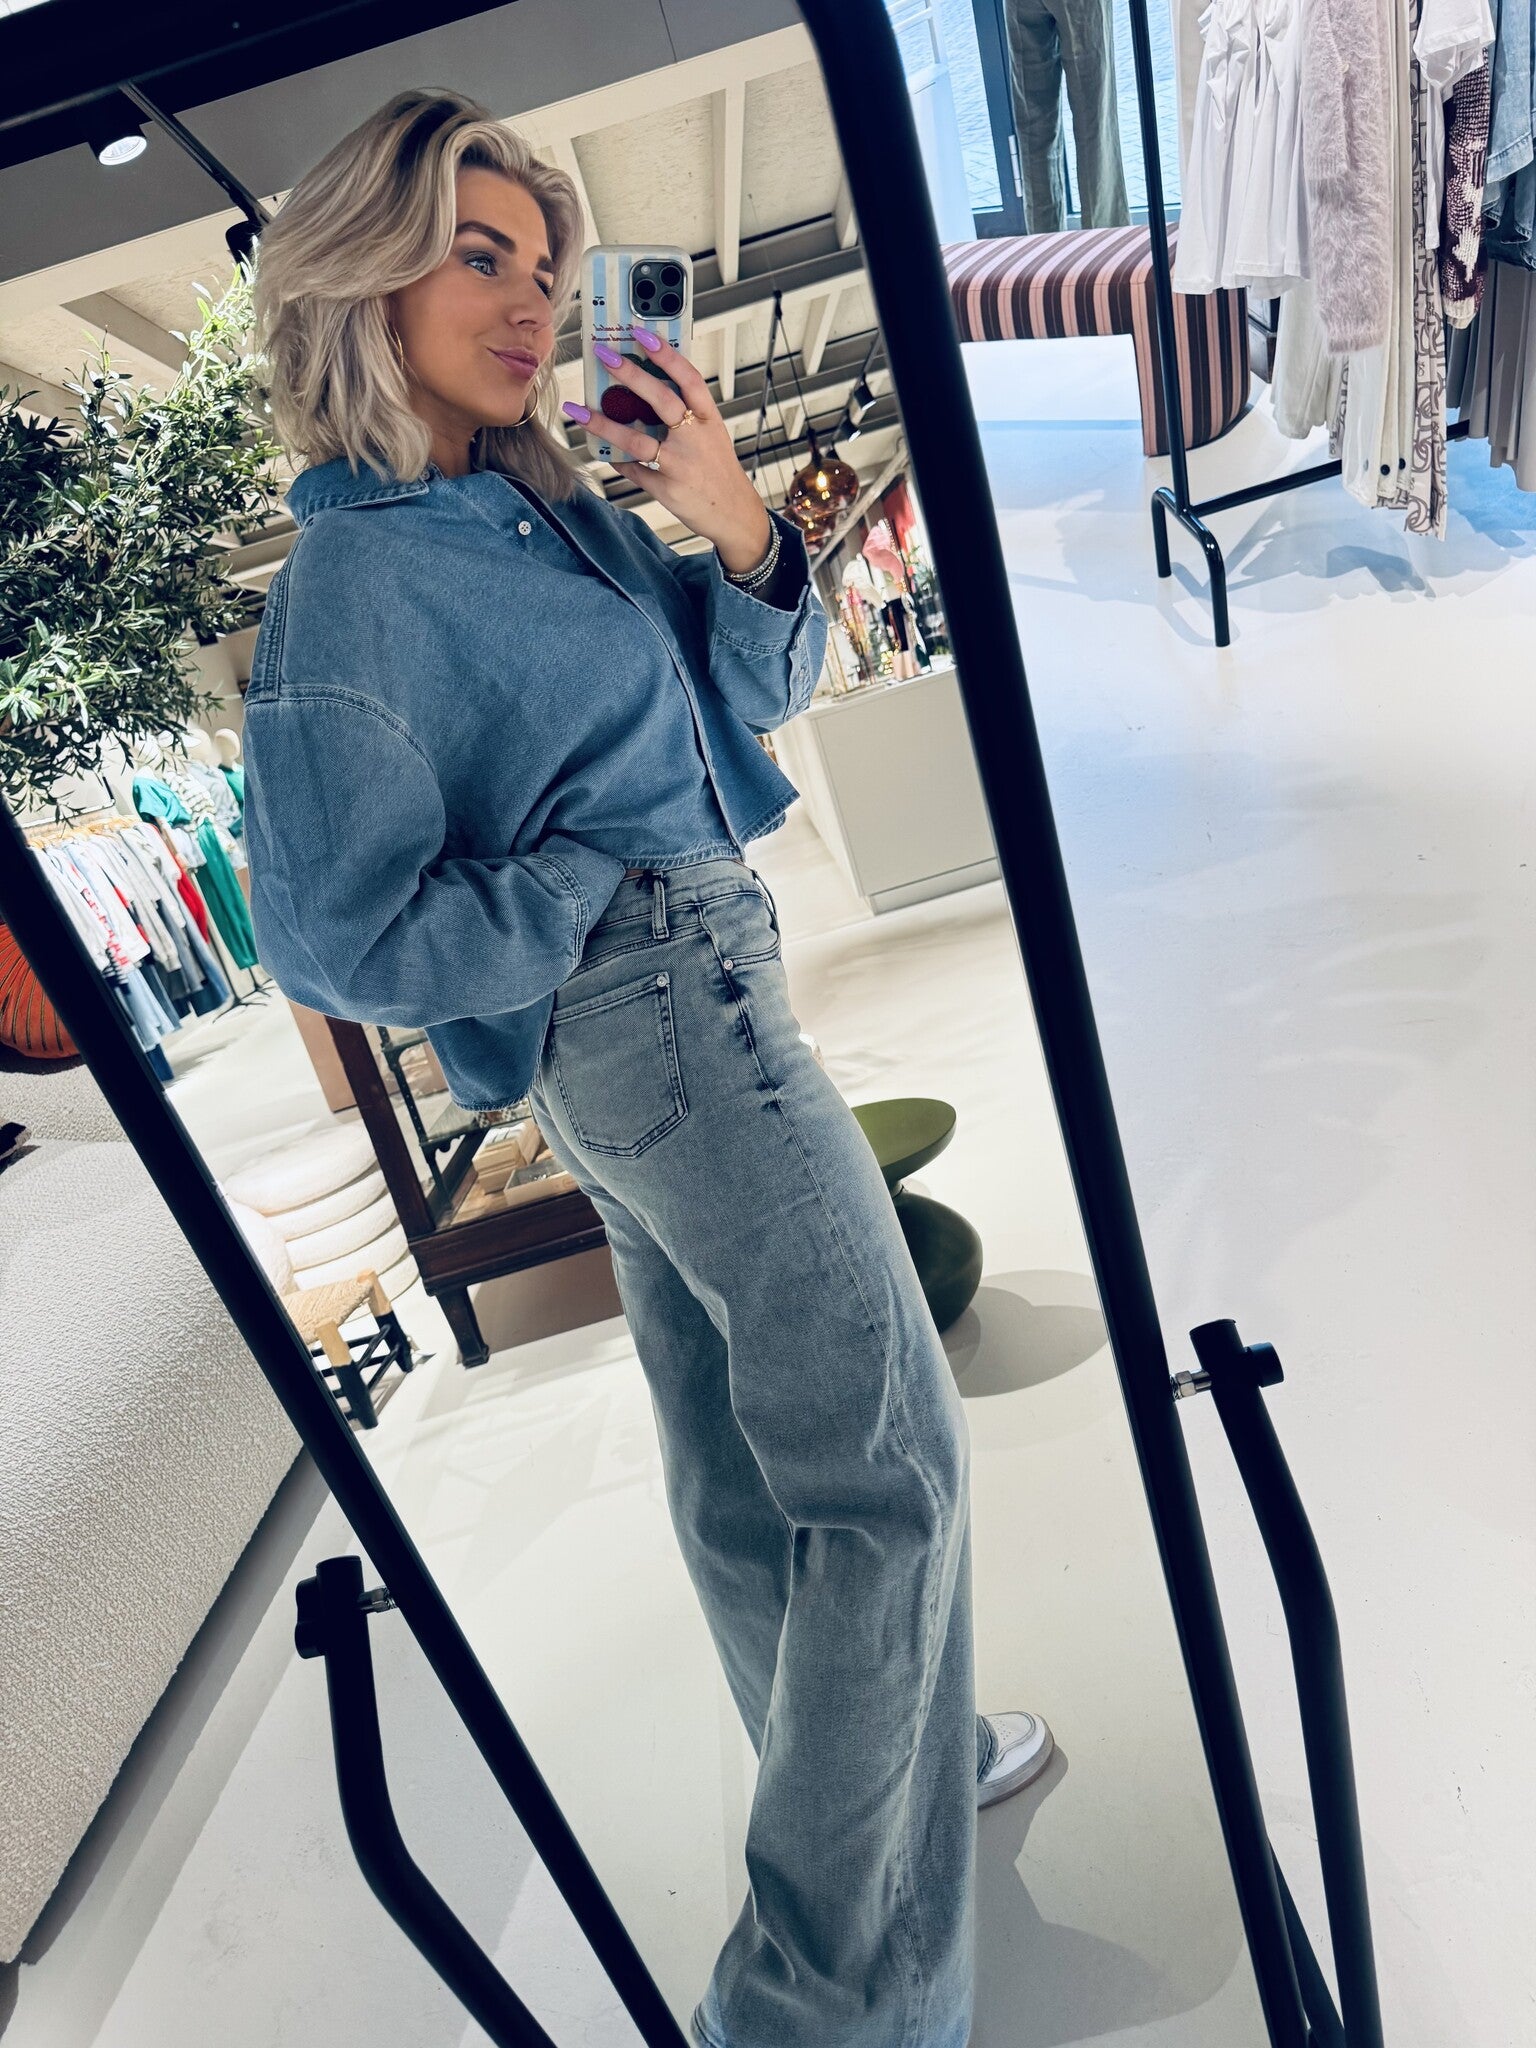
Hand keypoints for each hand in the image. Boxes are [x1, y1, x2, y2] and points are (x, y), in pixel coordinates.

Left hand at [563, 330, 772, 573]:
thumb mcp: (711, 435)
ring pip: (636, 440)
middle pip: (661, 400)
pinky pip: (633, 469)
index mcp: (708, 419)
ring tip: (578, 410)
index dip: (666, 354)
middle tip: (605, 355)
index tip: (643, 334)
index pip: (689, 379)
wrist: (734, 514)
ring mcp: (679, 465)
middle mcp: (695, 439)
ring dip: (603, 424)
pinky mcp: (665, 488)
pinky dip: (615, 459)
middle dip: (631, 375)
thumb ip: (685, 413)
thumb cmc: (718, 470)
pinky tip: (602, 450)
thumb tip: (645, 388)